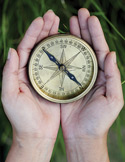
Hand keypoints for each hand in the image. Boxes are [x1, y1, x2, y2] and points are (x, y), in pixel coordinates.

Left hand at [2, 10, 59, 161]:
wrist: (36, 132)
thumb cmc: (22, 118)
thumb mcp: (10, 96)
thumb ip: (9, 73)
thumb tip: (11, 50)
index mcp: (19, 72)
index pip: (25, 47)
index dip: (32, 33)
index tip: (41, 20)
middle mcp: (31, 71)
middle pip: (37, 46)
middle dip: (44, 30)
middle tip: (53, 16)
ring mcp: (43, 76)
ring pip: (48, 53)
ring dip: (53, 38)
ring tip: (60, 24)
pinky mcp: (54, 82)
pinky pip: (58, 65)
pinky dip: (61, 53)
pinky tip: (67, 45)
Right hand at [60, 8, 123, 161]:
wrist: (82, 134)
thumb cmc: (99, 120)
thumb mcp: (113, 100)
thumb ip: (113, 77)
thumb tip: (112, 54)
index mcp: (102, 75)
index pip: (100, 49)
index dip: (95, 33)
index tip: (89, 18)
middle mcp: (90, 73)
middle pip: (87, 47)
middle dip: (84, 30)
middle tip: (78, 14)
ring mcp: (77, 76)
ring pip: (76, 52)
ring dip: (73, 37)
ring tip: (70, 22)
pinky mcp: (65, 82)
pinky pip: (64, 64)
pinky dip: (62, 52)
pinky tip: (59, 42)